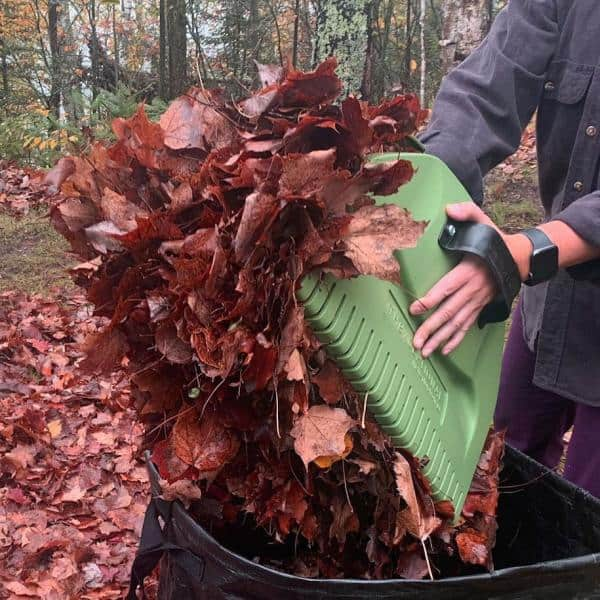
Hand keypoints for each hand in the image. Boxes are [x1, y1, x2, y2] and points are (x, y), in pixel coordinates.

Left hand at [409, 202, 526, 357]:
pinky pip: (467, 326)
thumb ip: (467, 213)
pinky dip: (456, 340)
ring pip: (456, 324)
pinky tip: (445, 351)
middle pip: (448, 312)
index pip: (446, 288)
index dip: (431, 299)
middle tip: (416, 343)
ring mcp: (475, 301)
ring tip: (425, 353)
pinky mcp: (479, 307)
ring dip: (440, 339)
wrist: (519, 258)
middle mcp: (470, 290)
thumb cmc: (495, 241)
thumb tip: (449, 208)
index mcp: (467, 271)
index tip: (415, 309)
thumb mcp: (483, 221)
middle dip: (431, 329)